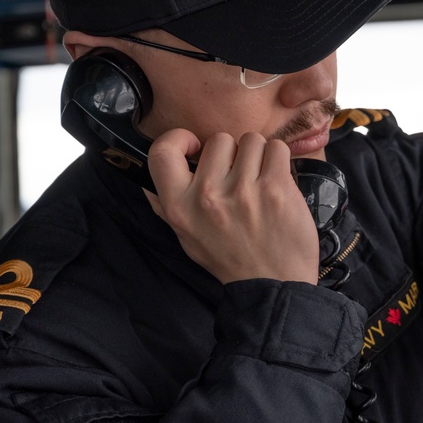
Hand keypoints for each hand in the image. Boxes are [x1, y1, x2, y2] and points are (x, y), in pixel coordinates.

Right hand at [144, 128, 319, 284]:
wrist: (272, 284)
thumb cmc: (230, 258)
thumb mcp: (186, 237)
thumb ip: (167, 206)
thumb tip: (144, 178)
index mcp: (180, 207)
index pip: (162, 152)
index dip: (180, 139)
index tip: (195, 147)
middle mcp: (207, 196)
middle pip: (218, 140)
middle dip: (231, 153)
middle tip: (239, 178)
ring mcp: (243, 191)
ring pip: (250, 140)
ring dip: (257, 155)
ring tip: (260, 181)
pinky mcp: (276, 188)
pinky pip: (276, 148)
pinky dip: (278, 159)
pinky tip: (277, 181)